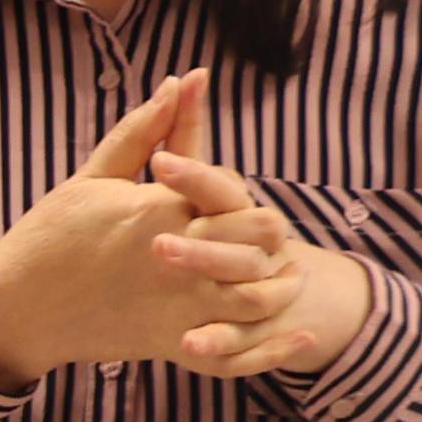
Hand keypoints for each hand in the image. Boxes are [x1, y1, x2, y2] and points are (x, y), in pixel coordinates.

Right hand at [0, 71, 291, 389]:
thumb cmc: (47, 238)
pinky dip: (274, 348)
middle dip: (273, 240)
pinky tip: (301, 335)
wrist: (13, 309)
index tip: (239, 202)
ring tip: (290, 279)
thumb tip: (181, 81)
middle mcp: (178, 259)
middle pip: (262, 242)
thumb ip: (141, 131)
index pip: (240, 196)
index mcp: (161, 210)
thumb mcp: (91, 177)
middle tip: (272, 241)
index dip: (249, 199)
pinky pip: (238, 355)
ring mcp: (176, 307)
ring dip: (283, 288)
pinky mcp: (170, 345)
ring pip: (259, 298)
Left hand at [143, 134, 373, 380]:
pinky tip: (186, 344)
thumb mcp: (192, 184)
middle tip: (154, 244)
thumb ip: (182, 133)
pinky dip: (223, 345)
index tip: (158, 165)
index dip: (195, 177)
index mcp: (241, 210)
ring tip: (172, 306)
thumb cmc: (212, 222)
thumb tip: (186, 74)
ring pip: (251, 295)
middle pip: (248, 242)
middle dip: (205, 246)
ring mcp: (261, 293)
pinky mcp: (250, 336)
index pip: (226, 189)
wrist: (266, 290)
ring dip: (214, 296)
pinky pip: (245, 347)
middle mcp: (260, 250)